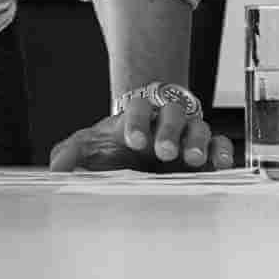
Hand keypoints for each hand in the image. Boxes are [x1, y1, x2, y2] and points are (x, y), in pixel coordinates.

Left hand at [48, 83, 234, 171]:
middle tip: (164, 151)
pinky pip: (220, 145)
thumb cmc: (113, 151)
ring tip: (192, 159)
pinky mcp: (207, 154)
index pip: (139, 109)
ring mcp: (188, 137)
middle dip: (169, 130)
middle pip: (173, 114)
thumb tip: (55, 169)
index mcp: (135, 119)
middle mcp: (164, 123)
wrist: (137, 155)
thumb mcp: (88, 149)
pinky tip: (221, 164)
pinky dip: (223, 151)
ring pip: (199, 127)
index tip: (134, 140)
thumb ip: (69, 154)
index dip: (138, 121)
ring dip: (197, 140)